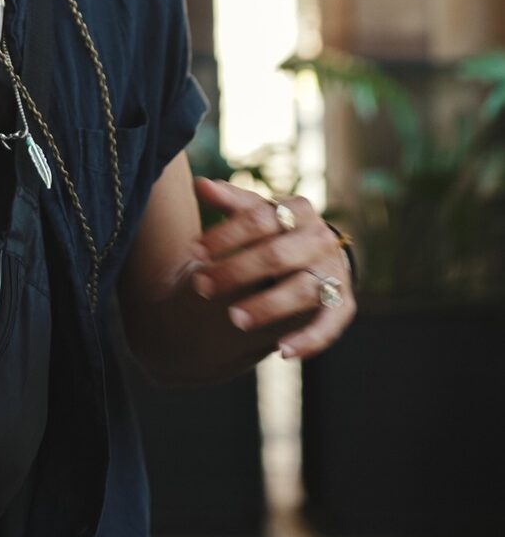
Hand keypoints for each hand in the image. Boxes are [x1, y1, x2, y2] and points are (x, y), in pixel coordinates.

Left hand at [190, 176, 356, 359]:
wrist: (312, 257)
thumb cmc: (273, 231)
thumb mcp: (253, 213)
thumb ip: (228, 201)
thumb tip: (200, 184)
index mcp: (298, 210)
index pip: (260, 218)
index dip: (226, 234)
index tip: (193, 251)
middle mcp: (320, 239)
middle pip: (277, 255)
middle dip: (237, 271)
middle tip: (200, 287)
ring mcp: (334, 272)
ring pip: (301, 290)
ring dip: (268, 306)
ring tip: (233, 319)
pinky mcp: (342, 305)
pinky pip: (329, 325)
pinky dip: (309, 339)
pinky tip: (281, 351)